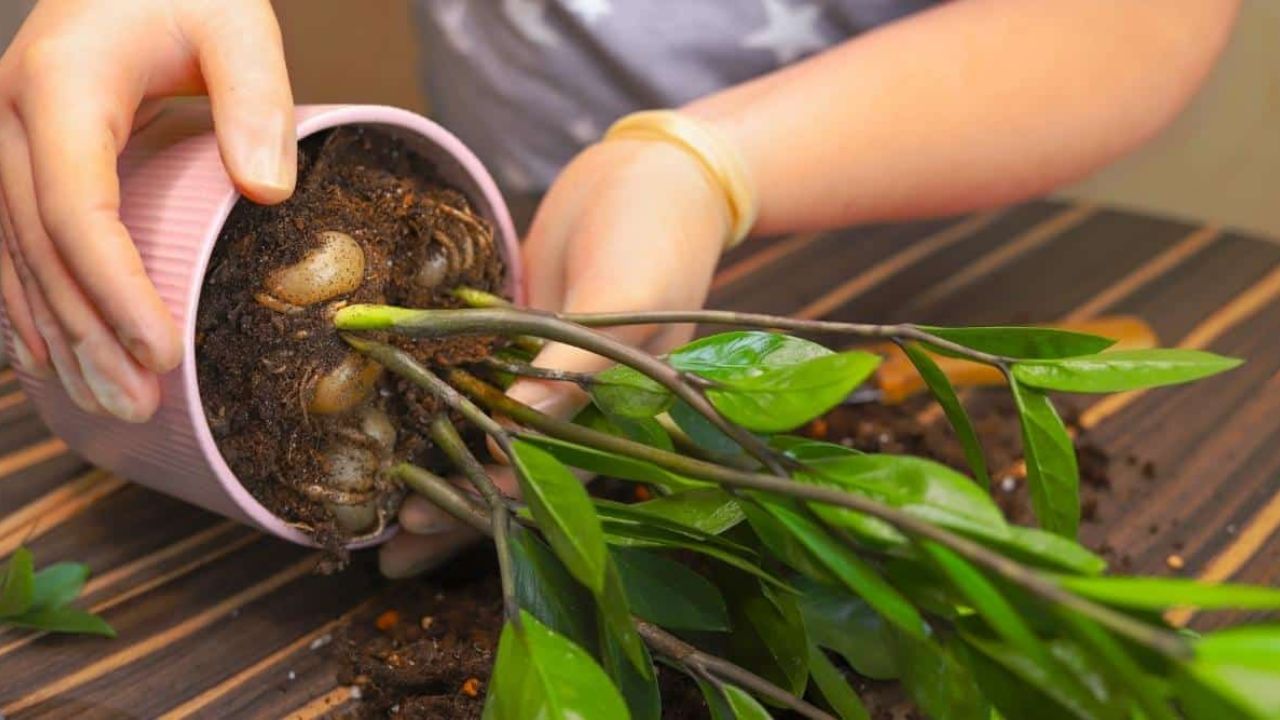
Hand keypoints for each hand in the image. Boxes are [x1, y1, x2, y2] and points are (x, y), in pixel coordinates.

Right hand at [0, 0, 295, 420]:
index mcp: (61, 85)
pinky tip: (51, 362)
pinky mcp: (13, 160)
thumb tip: (268, 191)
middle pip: (39, 248)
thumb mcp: (235, 20)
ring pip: (14, 258)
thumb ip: (256, 97)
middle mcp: (9, 117)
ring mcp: (2, 141)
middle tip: (138, 406)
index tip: (163, 352)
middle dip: (88, 335)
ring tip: (107, 404)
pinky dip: (29, 308)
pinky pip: (7, 246)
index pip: (76, 208)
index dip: (115, 288)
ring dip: (58, 338)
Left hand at [379, 138, 732, 576]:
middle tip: (386, 539)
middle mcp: (577, 403)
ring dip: (437, 462)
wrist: (651, 168)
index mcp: (616, 412)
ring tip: (378, 504)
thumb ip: (575, 362)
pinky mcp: (517, 336)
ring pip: (484, 430)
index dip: (489, 501)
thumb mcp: (626, 295)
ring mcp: (544, 370)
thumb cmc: (657, 231)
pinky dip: (434, 396)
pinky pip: (470, 376)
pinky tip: (391, 416)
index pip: (549, 477)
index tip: (423, 518)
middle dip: (454, 504)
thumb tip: (514, 431)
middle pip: (512, 470)